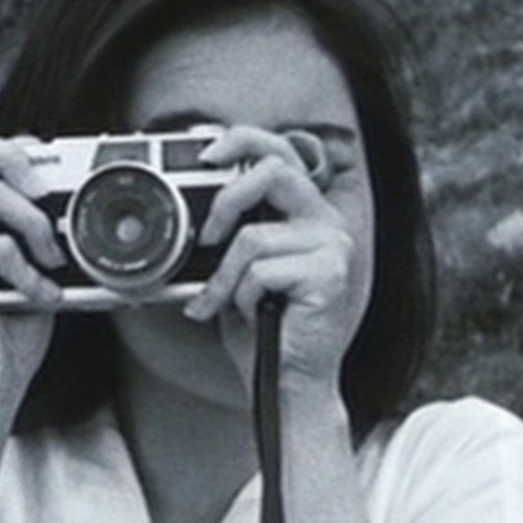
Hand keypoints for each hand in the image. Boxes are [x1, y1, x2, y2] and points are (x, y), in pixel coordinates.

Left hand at [180, 125, 371, 416]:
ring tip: (227, 304)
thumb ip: (231, 231)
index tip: (205, 151)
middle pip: (272, 171)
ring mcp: (332, 247)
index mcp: (305, 213)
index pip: (280, 152)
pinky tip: (256, 318)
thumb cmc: (264, 329)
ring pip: (253, 237)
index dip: (242, 140)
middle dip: (227, 200)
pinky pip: (261, 271)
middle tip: (208, 237)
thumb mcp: (239, 270)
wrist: (288, 383)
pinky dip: (243, 299)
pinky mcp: (330, 274)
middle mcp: (325, 222)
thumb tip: (190, 204)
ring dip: (226, 278)